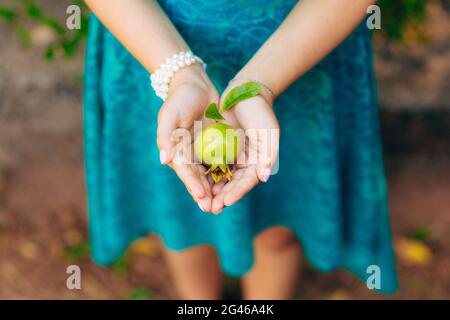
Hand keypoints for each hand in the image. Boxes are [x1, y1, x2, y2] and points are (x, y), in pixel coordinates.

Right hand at [156, 64, 217, 211]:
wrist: (195, 84)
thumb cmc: (179, 99)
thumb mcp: (169, 114)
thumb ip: (165, 137)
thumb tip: (164, 161)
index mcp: (176, 151)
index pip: (185, 172)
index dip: (192, 185)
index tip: (202, 197)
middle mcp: (188, 154)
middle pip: (197, 178)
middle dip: (204, 194)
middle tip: (214, 209)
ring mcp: (202, 150)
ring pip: (209, 174)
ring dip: (216, 190)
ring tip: (224, 204)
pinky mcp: (215, 145)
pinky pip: (221, 162)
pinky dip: (225, 174)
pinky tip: (234, 185)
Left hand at [210, 84, 279, 213]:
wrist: (246, 92)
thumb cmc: (261, 113)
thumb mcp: (269, 133)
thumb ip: (268, 155)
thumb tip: (263, 178)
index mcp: (258, 163)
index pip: (246, 182)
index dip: (237, 193)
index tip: (226, 202)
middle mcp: (244, 163)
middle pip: (232, 184)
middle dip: (222, 197)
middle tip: (211, 208)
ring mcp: (231, 156)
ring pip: (220, 177)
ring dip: (212, 190)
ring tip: (202, 201)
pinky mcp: (218, 148)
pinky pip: (210, 164)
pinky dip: (204, 174)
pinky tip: (196, 182)